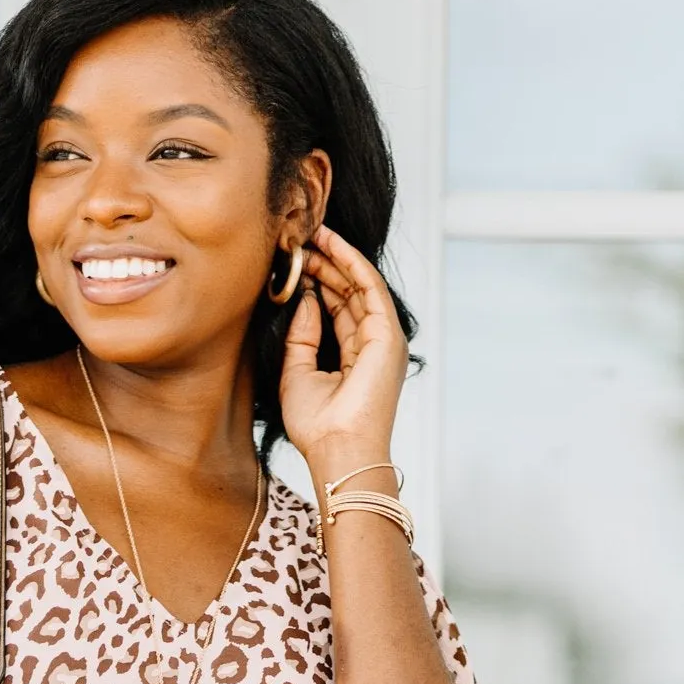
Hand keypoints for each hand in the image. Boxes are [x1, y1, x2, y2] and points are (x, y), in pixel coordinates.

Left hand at [278, 223, 408, 493]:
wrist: (337, 450)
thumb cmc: (318, 427)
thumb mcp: (297, 373)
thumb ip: (302, 334)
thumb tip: (307, 296)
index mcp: (353, 359)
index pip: (337, 310)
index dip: (317, 283)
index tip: (296, 262)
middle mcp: (371, 346)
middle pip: (348, 294)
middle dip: (325, 265)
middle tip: (301, 239)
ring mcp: (382, 339)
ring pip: (359, 286)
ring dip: (336, 257)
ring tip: (312, 233)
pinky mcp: (388, 334)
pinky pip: (369, 287)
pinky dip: (350, 262)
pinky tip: (330, 244)